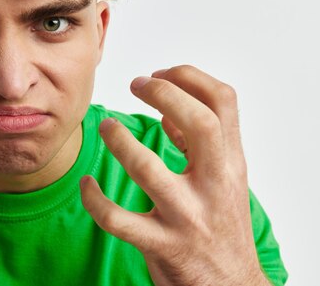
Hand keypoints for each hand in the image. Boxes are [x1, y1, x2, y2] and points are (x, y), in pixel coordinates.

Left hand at [80, 65, 269, 285]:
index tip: (160, 74)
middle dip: (163, 94)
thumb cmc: (223, 228)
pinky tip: (86, 185)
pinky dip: (94, 199)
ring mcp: (188, 217)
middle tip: (136, 85)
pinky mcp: (162, 246)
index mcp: (232, 164)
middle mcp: (215, 186)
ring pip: (147, 168)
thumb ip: (203, 146)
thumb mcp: (227, 181)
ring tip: (106, 125)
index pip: (224, 102)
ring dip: (119, 140)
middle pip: (199, 123)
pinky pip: (117, 219)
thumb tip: (168, 114)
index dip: (189, 77)